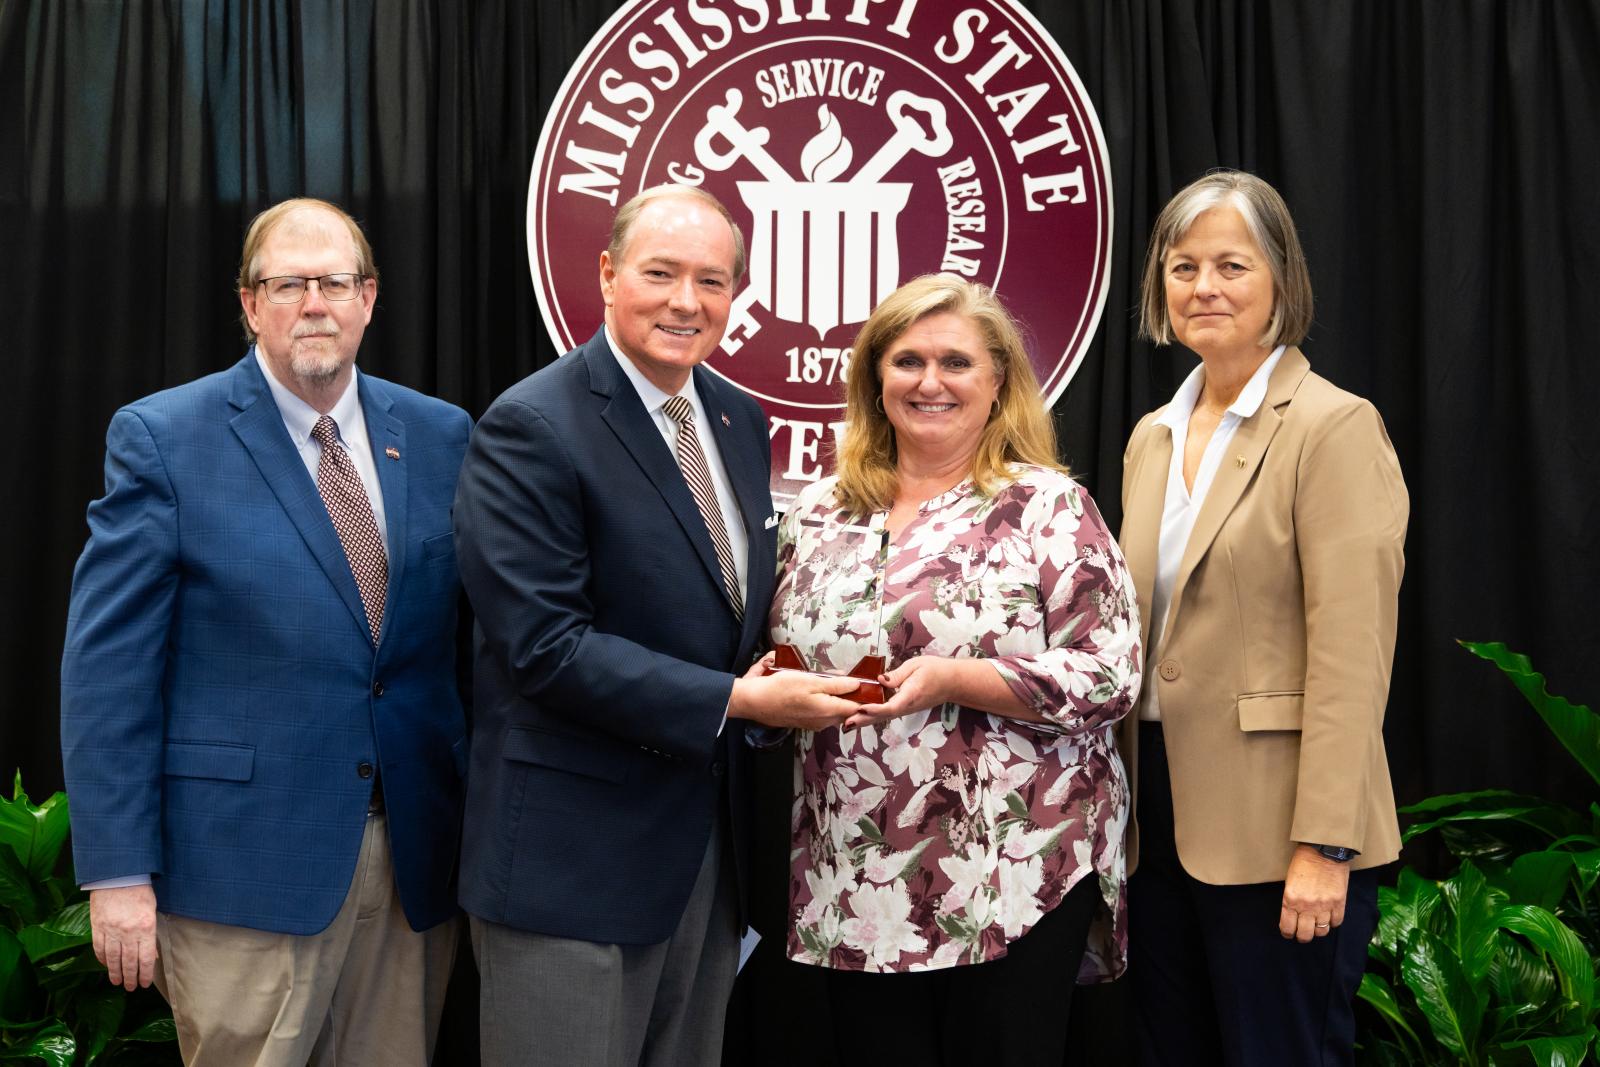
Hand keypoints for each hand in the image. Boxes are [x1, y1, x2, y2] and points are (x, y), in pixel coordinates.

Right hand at [90, 884, 158, 989]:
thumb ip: (151, 934)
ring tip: (117, 982)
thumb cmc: (140, 891)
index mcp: (146, 928)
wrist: (118, 876)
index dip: (144, 974)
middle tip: (130, 988)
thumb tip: (151, 955)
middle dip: (130, 977)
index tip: (143, 984)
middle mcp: (128, 933)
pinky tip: (105, 966)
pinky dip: (102, 959)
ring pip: (112, 958)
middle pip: (129, 962)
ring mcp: (111, 931)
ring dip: (115, 972)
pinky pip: (99, 948)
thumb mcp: (152, 911)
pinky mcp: (98, 927)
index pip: (146, 959)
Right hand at [728, 666, 859, 730]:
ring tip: (834, 683)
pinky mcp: (806, 723)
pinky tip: (819, 691)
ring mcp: (814, 724)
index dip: (864, 696)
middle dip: (852, 697)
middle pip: (847, 711)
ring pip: (835, 712)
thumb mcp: (810, 681)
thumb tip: (857, 685)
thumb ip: (836, 685)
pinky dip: (826, 703)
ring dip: (838, 700)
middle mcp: (824, 722)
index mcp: (829, 711)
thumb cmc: (781, 689)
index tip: (867, 684)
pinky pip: (823, 714)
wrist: (755, 702)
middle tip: (851, 680)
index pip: (857, 707)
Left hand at [845, 656, 947, 728]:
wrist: (951, 682)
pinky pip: (886, 713)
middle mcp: (907, 706)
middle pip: (883, 716)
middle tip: (846, 723)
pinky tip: (860, 715)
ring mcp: (906, 709)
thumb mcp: (916, 665)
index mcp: (911, 694)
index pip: (891, 706)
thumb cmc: (935, 670)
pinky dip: (872, 715)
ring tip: (847, 723)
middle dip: (863, 720)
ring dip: (865, 720)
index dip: (875, 709)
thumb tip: (880, 680)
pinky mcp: (904, 708)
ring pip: (883, 717)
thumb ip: (897, 674)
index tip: (861, 708)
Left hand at [1279, 843, 1350, 942]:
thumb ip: (1291, 900)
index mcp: (1290, 900)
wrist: (1324, 850)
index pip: (1287, 927)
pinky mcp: (1339, 903)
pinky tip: (1330, 917)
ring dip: (1318, 930)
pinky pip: (1337, 922)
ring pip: (1322, 931)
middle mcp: (1307, 906)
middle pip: (1305, 935)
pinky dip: (1333, 922)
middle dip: (1302, 937)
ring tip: (1317, 925)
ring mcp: (1324, 906)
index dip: (1288, 933)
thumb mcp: (1290, 881)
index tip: (1289, 933)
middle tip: (1302, 934)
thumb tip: (1293, 915)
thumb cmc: (1303, 862)